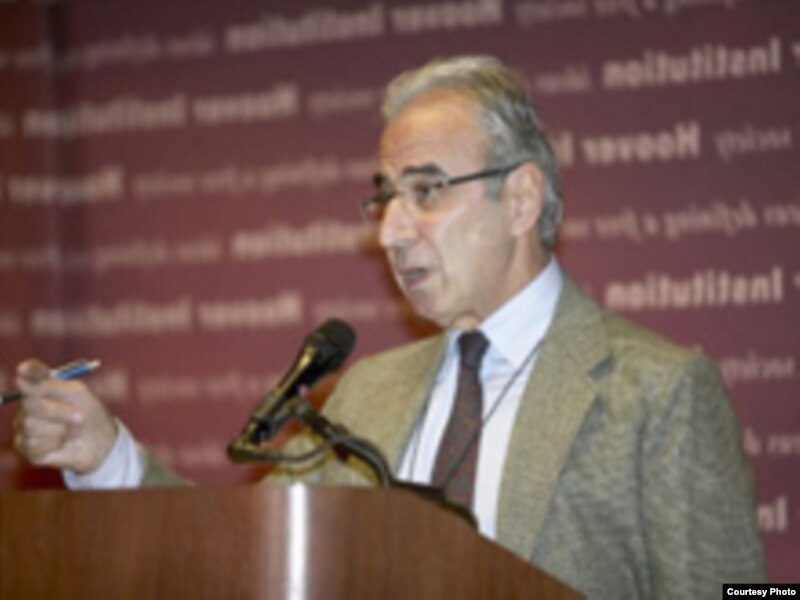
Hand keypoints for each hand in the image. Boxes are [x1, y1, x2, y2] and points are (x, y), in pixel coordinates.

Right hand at [13, 358, 117, 473]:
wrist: (100, 441)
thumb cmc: (90, 413)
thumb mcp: (78, 395)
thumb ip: (51, 386)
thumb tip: (21, 379)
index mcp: (42, 387)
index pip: (29, 373)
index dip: (28, 370)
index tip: (24, 370)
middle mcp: (28, 404)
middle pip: (30, 404)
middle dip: (58, 412)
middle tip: (79, 417)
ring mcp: (24, 425)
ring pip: (31, 426)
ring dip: (60, 430)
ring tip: (72, 431)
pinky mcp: (25, 446)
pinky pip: (33, 444)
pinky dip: (54, 444)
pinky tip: (62, 442)